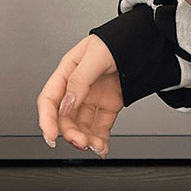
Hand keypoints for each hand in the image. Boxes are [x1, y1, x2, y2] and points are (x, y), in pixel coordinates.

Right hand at [36, 34, 123, 157]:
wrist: (143, 44)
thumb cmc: (116, 42)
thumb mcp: (95, 57)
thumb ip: (79, 81)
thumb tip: (67, 104)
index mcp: (67, 73)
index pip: (49, 100)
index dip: (47, 120)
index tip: (51, 136)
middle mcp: (77, 88)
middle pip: (66, 117)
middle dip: (72, 133)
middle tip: (81, 142)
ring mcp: (93, 97)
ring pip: (83, 125)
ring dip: (87, 138)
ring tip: (96, 146)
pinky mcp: (109, 105)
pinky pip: (102, 125)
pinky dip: (102, 138)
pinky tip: (102, 147)